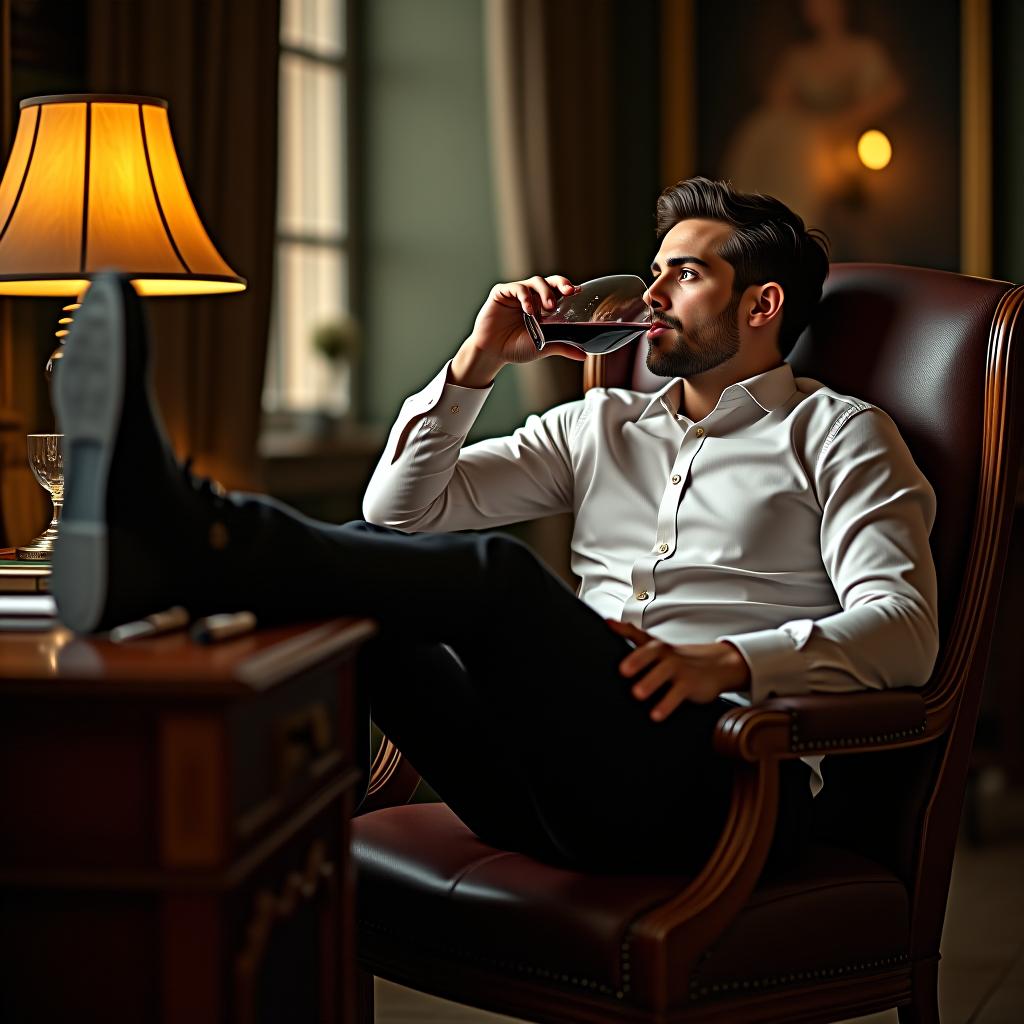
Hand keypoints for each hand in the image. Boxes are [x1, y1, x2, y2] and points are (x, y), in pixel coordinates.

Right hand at [450, 276, 586, 387]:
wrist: (493, 353)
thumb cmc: (516, 348)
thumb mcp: (544, 346)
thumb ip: (563, 346)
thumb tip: (584, 355)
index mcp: (543, 306)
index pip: (559, 291)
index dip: (568, 288)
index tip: (578, 292)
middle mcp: (532, 296)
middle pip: (549, 281)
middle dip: (560, 283)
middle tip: (568, 292)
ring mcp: (517, 293)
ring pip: (535, 282)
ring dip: (544, 292)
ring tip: (548, 307)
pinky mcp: (501, 293)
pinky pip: (516, 287)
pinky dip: (525, 297)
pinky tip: (529, 310)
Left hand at [606, 619, 750, 721]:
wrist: (717, 664)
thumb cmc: (678, 656)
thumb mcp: (655, 643)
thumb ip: (631, 633)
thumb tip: (608, 622)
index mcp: (656, 646)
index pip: (640, 639)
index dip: (625, 635)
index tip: (612, 639)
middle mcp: (667, 655)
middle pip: (653, 653)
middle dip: (638, 660)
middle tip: (623, 671)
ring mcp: (679, 669)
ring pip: (665, 673)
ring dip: (651, 683)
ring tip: (637, 694)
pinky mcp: (690, 685)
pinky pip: (677, 694)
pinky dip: (667, 705)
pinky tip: (656, 714)